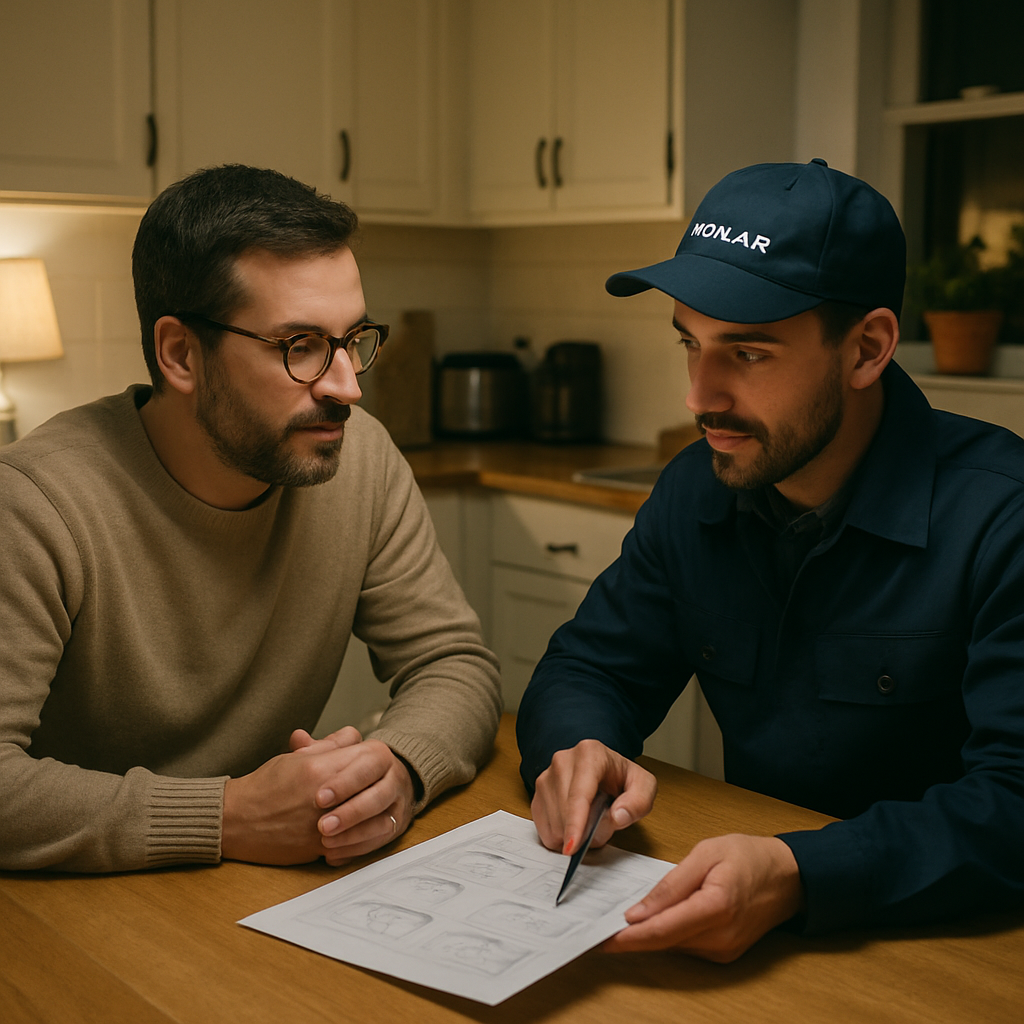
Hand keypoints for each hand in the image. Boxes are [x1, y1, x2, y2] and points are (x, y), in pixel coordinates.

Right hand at [221, 727, 414, 866]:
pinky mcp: (317, 848)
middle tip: (381, 783)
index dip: (371, 756)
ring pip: (367, 818)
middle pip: (372, 786)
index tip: (370, 759)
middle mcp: (323, 798)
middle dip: (379, 783)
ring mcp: (321, 826)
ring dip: (375, 812)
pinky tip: (361, 828)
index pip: (366, 755)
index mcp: (318, 769)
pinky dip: (358, 835)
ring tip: (379, 807)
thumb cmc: (264, 786)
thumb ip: (329, 746)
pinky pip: (351, 841)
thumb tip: (354, 735)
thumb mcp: (296, 758)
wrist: (235, 821)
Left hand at [306, 734, 415, 865]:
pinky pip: (381, 841)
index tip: (319, 797)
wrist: (379, 781)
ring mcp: (398, 803)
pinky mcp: (396, 826)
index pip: (367, 764)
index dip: (344, 782)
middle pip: (379, 795)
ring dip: (354, 835)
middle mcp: (393, 777)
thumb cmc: (348, 768)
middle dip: (350, 813)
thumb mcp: (332, 754)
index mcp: (378, 754)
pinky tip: (333, 854)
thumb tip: (297, 738)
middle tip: (322, 826)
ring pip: (383, 822)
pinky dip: (357, 849)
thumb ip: (317, 749)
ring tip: (326, 843)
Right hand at [531, 739, 656, 854]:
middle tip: (602, 827)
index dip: (575, 823)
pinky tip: (573, 824)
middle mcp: (563, 760)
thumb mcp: (643, 786)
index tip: (573, 847)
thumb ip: (638, 802)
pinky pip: (543, 828)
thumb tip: (617, 817)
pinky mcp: (537, 792)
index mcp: (590, 754)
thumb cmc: (621, 778)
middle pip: (565, 812)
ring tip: (589, 822)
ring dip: (572, 835)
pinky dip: (559, 836)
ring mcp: (546, 776)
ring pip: (552, 823)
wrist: (603, 769)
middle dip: (584, 832)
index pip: (579, 794)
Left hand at [603, 834, 804, 961]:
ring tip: (613, 923)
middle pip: (663, 943)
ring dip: (644, 936)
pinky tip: (648, 922)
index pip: (661, 930)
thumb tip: (638, 911)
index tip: (599, 938)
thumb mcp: (706, 853)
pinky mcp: (724, 953)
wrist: (789, 876)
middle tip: (594, 928)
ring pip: (672, 946)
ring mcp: (723, 950)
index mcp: (716, 907)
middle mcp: (720, 937)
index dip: (627, 937)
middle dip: (628, 938)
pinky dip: (664, 934)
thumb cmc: (749, 856)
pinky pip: (685, 945)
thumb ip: (671, 884)